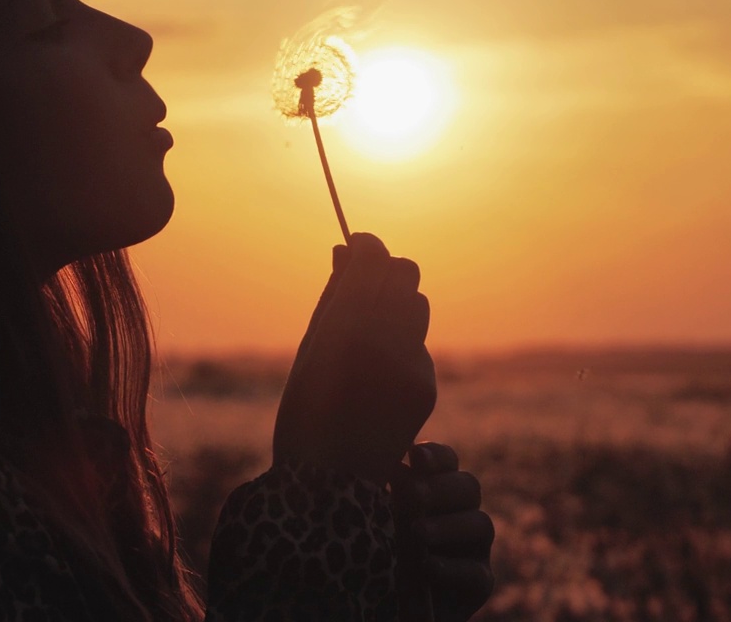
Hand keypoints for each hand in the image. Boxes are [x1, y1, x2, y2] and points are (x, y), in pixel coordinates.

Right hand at [273, 233, 436, 487]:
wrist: (330, 485)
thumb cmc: (304, 412)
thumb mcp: (307, 350)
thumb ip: (332, 298)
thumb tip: (347, 252)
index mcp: (344, 328)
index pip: (373, 258)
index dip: (366, 246)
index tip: (357, 246)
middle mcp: (384, 340)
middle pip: (405, 273)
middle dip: (386, 271)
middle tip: (365, 285)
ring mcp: (412, 364)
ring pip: (419, 305)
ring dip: (398, 305)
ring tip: (370, 330)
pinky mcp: (427, 385)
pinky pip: (420, 345)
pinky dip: (403, 346)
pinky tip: (378, 373)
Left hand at [391, 442, 494, 621]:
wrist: (391, 603)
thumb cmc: (381, 551)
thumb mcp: (381, 518)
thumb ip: (390, 493)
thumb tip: (392, 464)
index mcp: (439, 489)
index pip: (448, 463)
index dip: (436, 456)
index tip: (415, 454)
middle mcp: (462, 512)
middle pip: (468, 487)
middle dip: (440, 489)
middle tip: (412, 495)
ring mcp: (475, 548)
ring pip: (481, 524)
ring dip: (447, 526)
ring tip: (417, 533)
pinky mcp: (480, 583)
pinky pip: (476, 572)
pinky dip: (451, 568)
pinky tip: (426, 565)